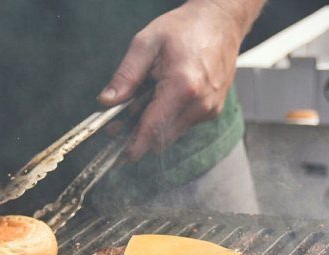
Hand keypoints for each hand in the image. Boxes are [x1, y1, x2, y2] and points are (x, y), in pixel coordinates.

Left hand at [98, 0, 250, 161]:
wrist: (221, 21)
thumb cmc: (185, 28)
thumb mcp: (146, 43)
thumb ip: (126, 76)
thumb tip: (107, 102)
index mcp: (183, 87)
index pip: (152, 131)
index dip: (132, 148)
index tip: (118, 159)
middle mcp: (200, 103)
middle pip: (160, 138)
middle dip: (137, 135)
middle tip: (118, 122)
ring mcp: (209, 109)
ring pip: (171, 134)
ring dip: (152, 124)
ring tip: (147, 96)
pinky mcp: (212, 110)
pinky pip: (183, 124)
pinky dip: (167, 117)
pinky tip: (164, 95)